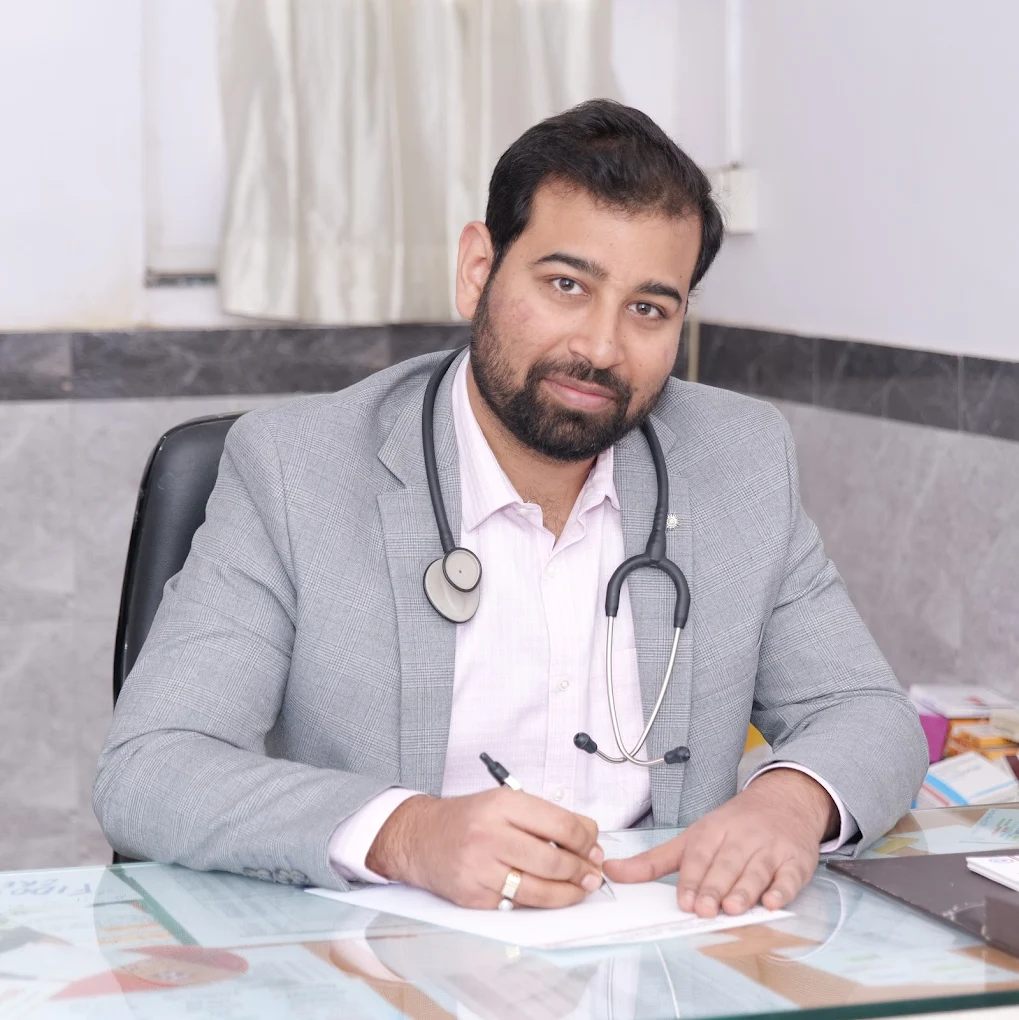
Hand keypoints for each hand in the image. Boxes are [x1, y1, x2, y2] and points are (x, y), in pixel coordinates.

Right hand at [365, 790, 604, 908]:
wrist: (420, 838)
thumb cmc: (467, 818)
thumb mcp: (504, 802)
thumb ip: (546, 816)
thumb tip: (588, 835)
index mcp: (502, 804)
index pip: (560, 825)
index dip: (585, 840)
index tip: (594, 847)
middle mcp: (489, 834)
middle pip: (553, 860)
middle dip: (581, 870)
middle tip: (592, 873)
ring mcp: (479, 868)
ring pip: (539, 890)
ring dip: (568, 893)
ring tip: (579, 888)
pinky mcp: (473, 896)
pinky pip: (517, 904)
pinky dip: (538, 902)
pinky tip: (548, 895)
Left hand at [603, 769, 836, 916]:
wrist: (783, 802)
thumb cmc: (731, 827)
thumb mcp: (691, 838)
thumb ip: (652, 861)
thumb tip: (610, 871)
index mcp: (712, 831)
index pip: (699, 856)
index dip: (692, 880)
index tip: (685, 901)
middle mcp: (741, 838)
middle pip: (726, 865)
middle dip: (715, 887)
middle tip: (706, 910)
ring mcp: (769, 849)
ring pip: (756, 871)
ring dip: (745, 890)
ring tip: (733, 909)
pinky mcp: (795, 861)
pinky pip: (789, 877)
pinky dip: (782, 890)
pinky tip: (774, 902)